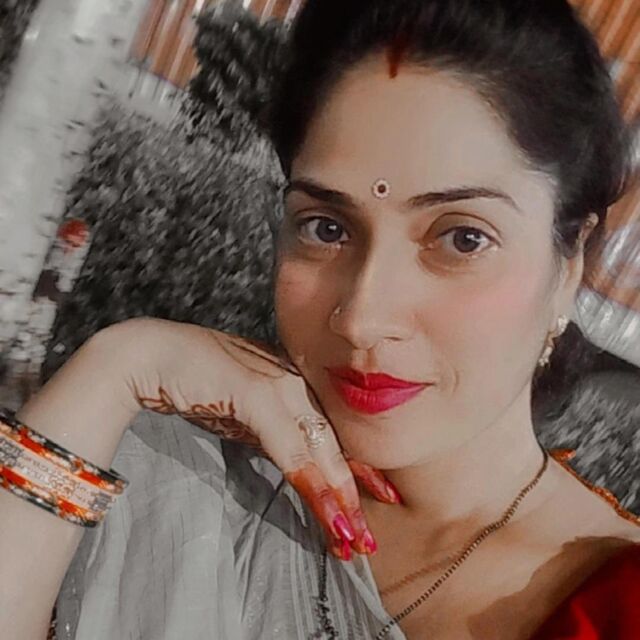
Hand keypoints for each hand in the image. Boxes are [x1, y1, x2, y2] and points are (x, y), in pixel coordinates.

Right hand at [113, 318, 401, 559]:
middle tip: (367, 539)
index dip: (357, 468)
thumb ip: (270, 431)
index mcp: (295, 383)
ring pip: (320, 449)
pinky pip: (290, 447)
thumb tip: (293, 463)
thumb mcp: (243, 412)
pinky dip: (310, 481)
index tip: (379, 498)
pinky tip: (326, 510)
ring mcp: (280, 385)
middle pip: (335, 444)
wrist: (152, 356)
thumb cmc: (195, 382)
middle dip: (354, 494)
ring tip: (352, 538)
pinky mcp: (258, 393)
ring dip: (337, 497)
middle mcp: (295, 381)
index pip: (334, 431)